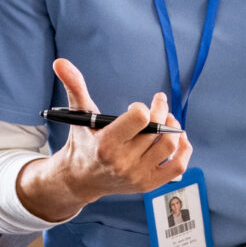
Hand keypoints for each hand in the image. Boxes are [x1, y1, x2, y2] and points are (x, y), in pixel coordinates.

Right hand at [16, 57, 192, 221]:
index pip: (140, 118)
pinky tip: (178, 138)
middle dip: (161, 110)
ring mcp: (137, 175)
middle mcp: (122, 162)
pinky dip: (184, 150)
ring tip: (167, 119)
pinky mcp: (148, 184)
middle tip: (158, 104)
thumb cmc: (83, 141)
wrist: (81, 179)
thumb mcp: (79, 115)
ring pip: (170, 145)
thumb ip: (74, 86)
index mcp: (106, 143)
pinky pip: (178, 167)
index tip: (136, 106)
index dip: (142, 107)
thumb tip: (60, 62)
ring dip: (174, 127)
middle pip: (157, 129)